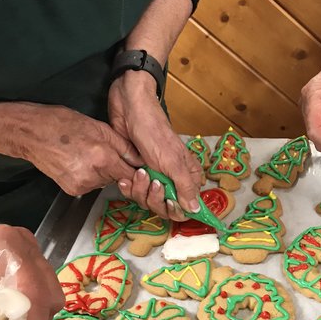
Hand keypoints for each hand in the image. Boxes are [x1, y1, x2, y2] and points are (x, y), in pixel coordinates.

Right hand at [19, 102, 142, 195]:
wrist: (31, 133)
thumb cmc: (62, 124)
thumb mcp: (99, 128)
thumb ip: (123, 146)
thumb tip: (140, 159)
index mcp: (102, 157)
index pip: (130, 174)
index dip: (133, 169)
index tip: (133, 165)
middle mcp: (93, 175)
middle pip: (117, 178)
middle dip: (115, 167)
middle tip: (100, 151)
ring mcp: (81, 185)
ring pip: (103, 182)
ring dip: (101, 172)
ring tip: (85, 155)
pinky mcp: (72, 190)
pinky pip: (90, 186)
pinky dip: (88, 177)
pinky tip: (77, 163)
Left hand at [108, 70, 202, 219]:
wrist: (130, 109)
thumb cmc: (154, 132)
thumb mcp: (172, 162)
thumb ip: (184, 187)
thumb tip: (196, 210)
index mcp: (187, 176)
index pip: (186, 207)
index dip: (176, 209)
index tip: (168, 201)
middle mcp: (172, 179)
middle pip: (164, 207)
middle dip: (153, 198)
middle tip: (150, 178)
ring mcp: (154, 177)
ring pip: (147, 202)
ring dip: (139, 191)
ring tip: (138, 172)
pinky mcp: (137, 175)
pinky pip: (133, 193)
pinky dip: (128, 188)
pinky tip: (125, 177)